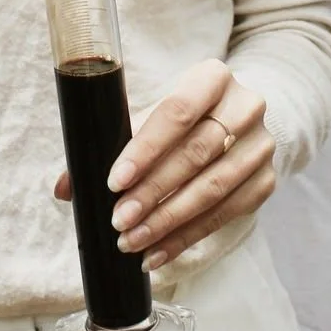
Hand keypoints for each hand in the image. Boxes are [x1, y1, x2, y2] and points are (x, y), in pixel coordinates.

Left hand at [54, 59, 275, 271]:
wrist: (235, 119)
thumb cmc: (177, 117)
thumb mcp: (146, 115)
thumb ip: (107, 143)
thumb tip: (64, 187)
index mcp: (212, 77)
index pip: (176, 112)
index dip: (145, 149)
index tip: (114, 181)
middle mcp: (245, 107)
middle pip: (194, 154)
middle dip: (152, 192)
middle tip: (118, 220)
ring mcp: (261, 146)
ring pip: (213, 189)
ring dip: (167, 221)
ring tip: (131, 241)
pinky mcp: (266, 181)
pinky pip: (225, 215)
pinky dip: (186, 237)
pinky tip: (156, 253)